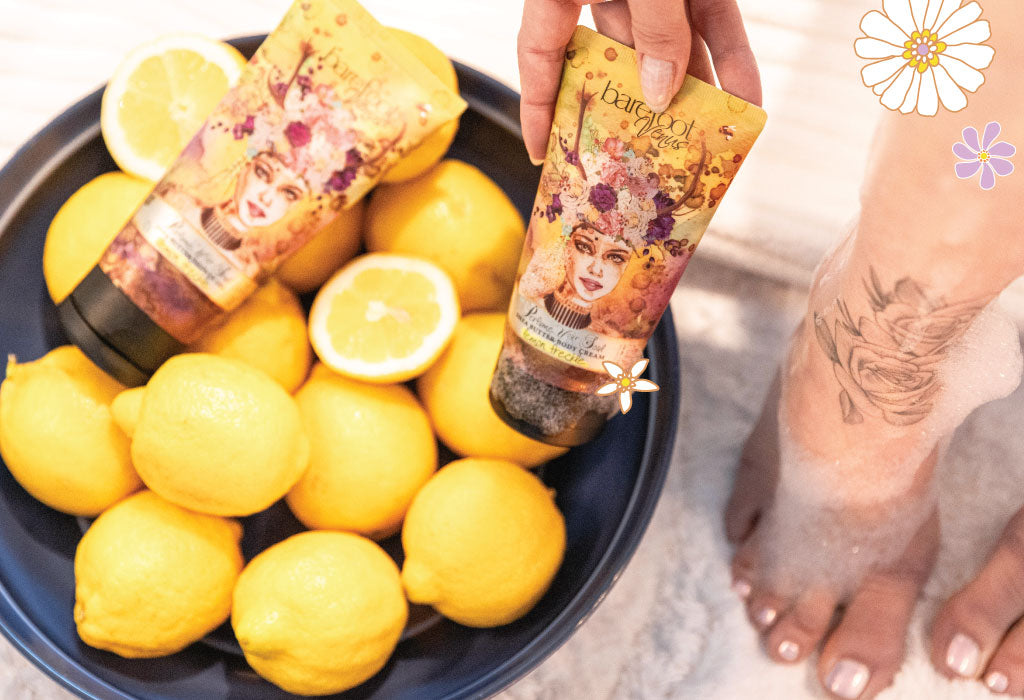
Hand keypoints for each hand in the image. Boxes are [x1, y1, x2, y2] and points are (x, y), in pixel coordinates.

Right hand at [517, 0, 761, 163]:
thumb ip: (653, 26)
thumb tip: (662, 91)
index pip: (540, 56)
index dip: (538, 107)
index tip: (544, 153)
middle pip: (616, 58)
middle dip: (637, 109)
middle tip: (648, 157)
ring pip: (671, 44)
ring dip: (694, 90)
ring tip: (707, 136)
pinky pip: (715, 19)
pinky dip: (732, 56)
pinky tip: (748, 95)